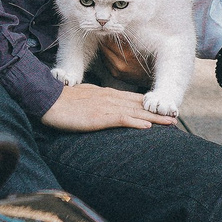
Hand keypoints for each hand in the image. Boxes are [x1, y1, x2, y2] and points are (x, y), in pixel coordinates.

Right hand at [42, 83, 178, 132]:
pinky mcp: (98, 117)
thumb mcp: (85, 97)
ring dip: (154, 118)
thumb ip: (98, 100)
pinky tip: (147, 127)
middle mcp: (110, 98)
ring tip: (170, 123)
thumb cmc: (62, 100)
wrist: (47, 99)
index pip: (133, 99)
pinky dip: (135, 123)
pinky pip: (121, 119)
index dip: (149, 105)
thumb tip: (106, 106)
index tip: (163, 110)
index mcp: (106, 93)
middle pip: (139, 105)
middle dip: (158, 112)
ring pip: (135, 112)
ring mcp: (105, 107)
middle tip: (174, 118)